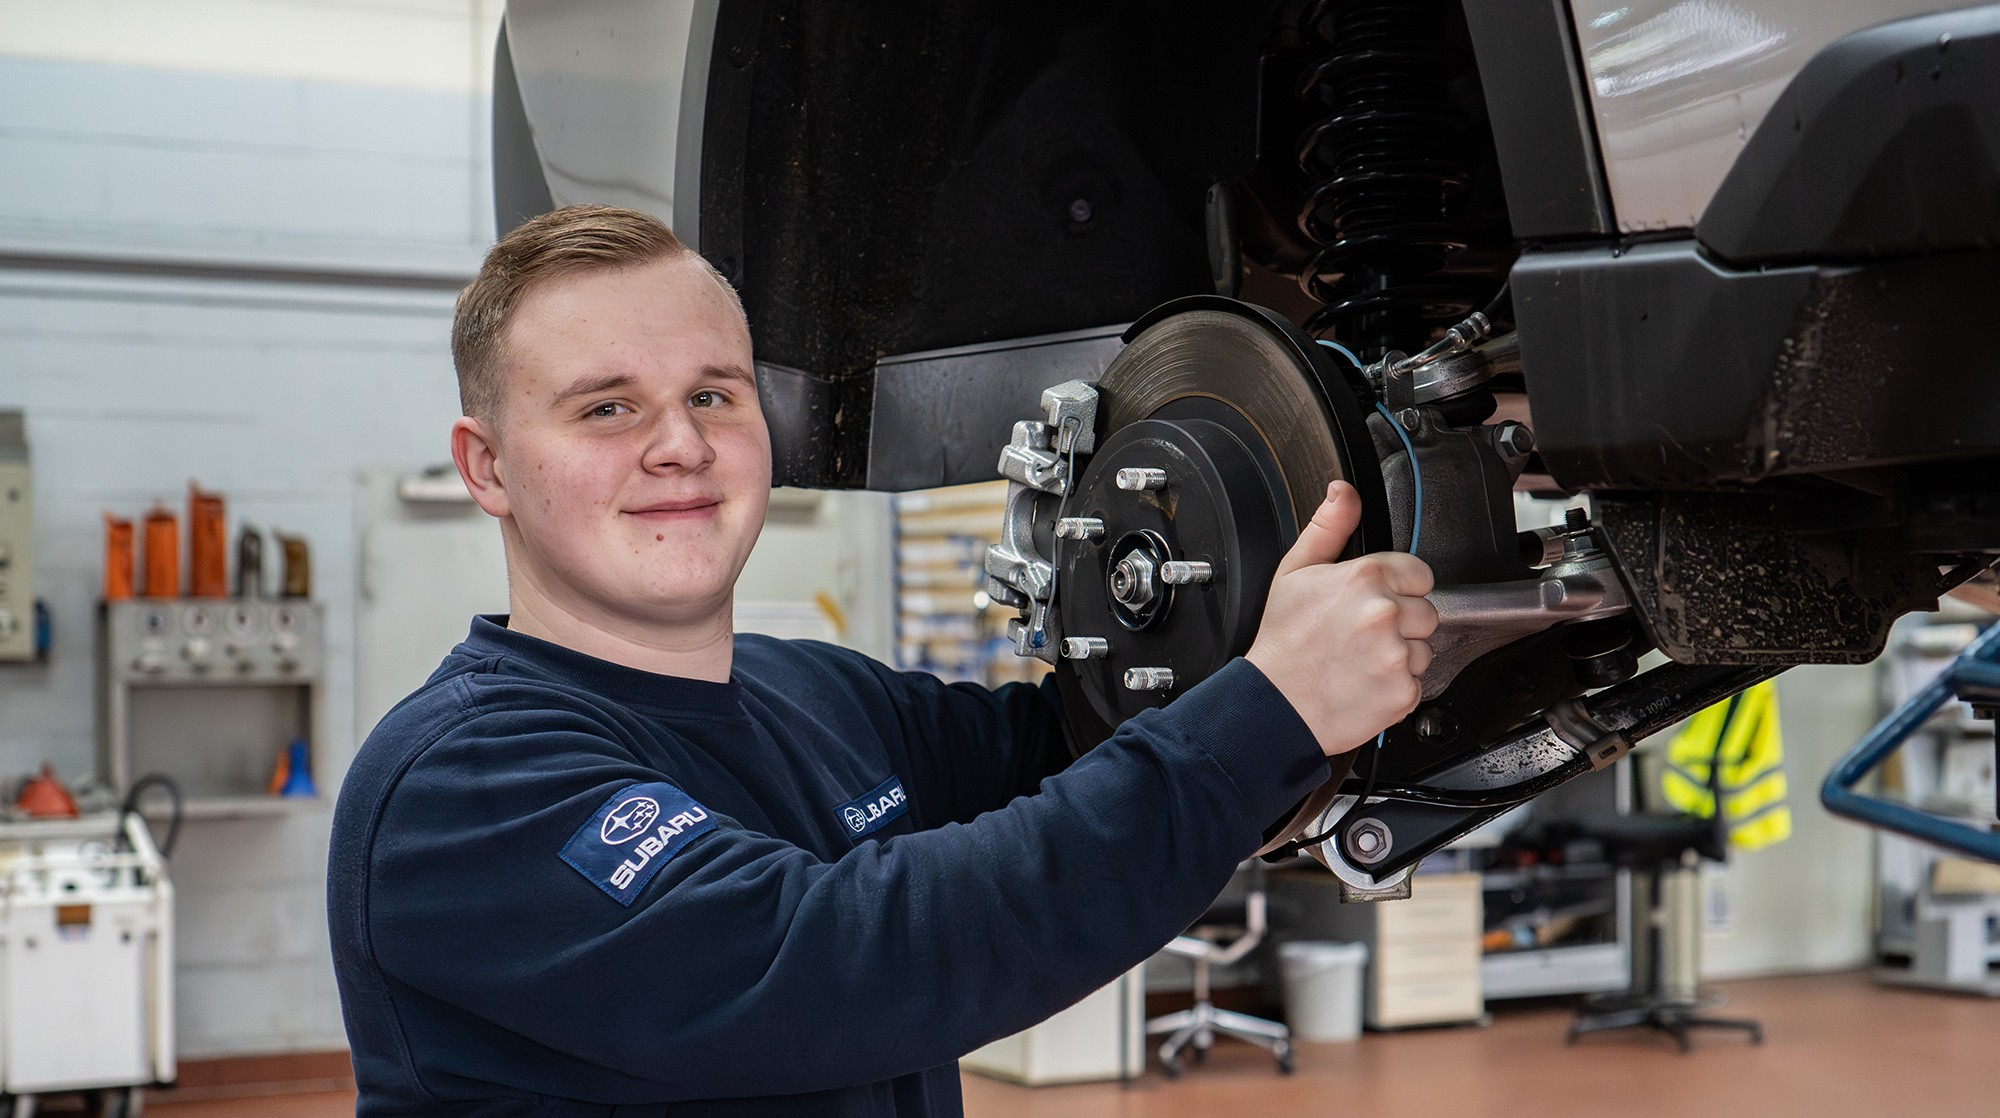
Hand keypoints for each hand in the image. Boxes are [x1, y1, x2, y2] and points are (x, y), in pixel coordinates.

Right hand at [1245, 481, 1437, 755]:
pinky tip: (1364, 683)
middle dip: (1400, 623)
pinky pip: (1416, 683)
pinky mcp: (1402, 691)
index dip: (1397, 588)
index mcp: (1364, 577)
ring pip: (1423, 649)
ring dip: (1399, 656)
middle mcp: (1385, 613)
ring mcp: (1395, 654)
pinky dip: (1395, 687)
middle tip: (1360, 636)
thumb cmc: (1283, 642)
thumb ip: (1328, 527)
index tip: (1372, 603)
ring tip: (1360, 661)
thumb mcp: (1294, 572)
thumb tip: (1343, 493)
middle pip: (1425, 612)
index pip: (1419, 573)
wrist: (1274, 705)